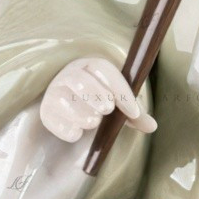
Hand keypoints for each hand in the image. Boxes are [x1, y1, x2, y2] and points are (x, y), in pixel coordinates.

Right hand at [40, 57, 156, 143]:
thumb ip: (134, 113)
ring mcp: (54, 91)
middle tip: (107, 110)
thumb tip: (152, 126)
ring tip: (93, 122)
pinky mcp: (46, 111)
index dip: (120, 90)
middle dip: (97, 97)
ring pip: (65, 100)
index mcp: (89, 65)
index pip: (103, 70)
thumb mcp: (119, 103)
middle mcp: (69, 74)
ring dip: (83, 115)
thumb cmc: (100, 100)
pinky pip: (54, 120)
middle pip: (80, 80)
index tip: (133, 111)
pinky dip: (69, 130)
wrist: (72, 107)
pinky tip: (78, 133)